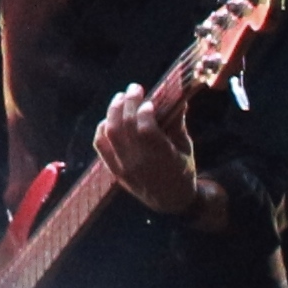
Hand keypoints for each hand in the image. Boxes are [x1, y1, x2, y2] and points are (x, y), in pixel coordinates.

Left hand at [96, 80, 203, 217]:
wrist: (169, 199)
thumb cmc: (182, 170)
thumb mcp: (186, 148)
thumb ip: (179, 125)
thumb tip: (178, 99)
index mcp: (163, 159)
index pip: (146, 131)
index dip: (145, 113)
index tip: (149, 101)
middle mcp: (141, 163)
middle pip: (126, 127)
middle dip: (128, 103)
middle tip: (134, 88)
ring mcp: (125, 167)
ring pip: (111, 134)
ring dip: (113, 111)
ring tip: (120, 97)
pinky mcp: (114, 170)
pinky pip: (101, 145)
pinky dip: (102, 128)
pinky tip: (108, 117)